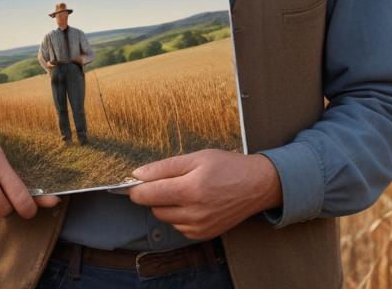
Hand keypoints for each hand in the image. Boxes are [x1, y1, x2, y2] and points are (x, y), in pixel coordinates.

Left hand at [127, 149, 281, 239]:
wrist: (256, 186)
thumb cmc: (228, 167)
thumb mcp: (196, 158)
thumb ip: (164, 167)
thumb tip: (138, 174)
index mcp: (190, 189)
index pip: (147, 196)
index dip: (136, 189)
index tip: (135, 182)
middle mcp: (194, 212)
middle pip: (154, 208)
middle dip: (155, 195)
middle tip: (171, 181)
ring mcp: (200, 226)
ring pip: (166, 218)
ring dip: (168, 206)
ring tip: (187, 190)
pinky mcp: (204, 234)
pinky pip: (179, 226)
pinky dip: (180, 216)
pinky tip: (194, 203)